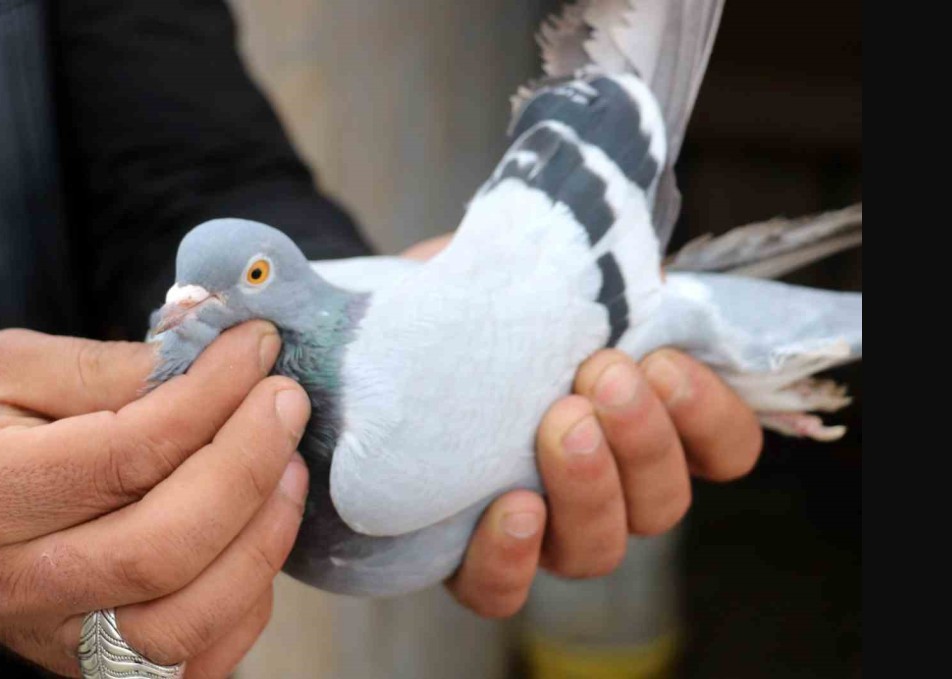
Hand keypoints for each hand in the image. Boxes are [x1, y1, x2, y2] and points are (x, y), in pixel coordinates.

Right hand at [0, 322, 311, 676]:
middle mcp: (16, 583)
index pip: (125, 454)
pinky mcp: (90, 666)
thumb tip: (209, 357)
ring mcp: (55, 638)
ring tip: (287, 467)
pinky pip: (194, 658)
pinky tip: (258, 532)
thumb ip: (106, 367)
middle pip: (163, 548)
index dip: (211, 397)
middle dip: (248, 466)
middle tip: (285, 402)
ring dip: (261, 539)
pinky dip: (247, 599)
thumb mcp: (2, 367)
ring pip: (187, 621)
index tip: (254, 350)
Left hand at [398, 233, 762, 617]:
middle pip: (663, 502)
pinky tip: (512, 508)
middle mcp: (607, 488)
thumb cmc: (486, 302)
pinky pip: (503, 591)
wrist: (390, 326)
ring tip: (560, 425)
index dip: (711, 417)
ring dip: (590, 488)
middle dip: (643, 438)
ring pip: (597, 549)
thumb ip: (602, 279)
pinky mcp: (471, 556)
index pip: (723, 448)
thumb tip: (645, 268)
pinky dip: (512, 558)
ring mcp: (543, 531)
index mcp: (644, 425)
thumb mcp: (547, 273)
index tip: (665, 362)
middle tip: (604, 376)